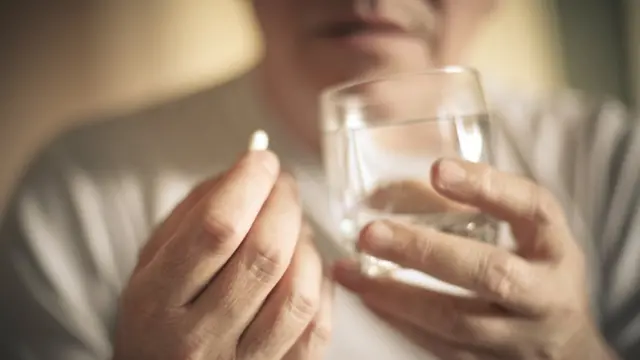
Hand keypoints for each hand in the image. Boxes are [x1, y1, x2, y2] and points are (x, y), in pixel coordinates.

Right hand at [113, 151, 332, 359]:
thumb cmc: (159, 314)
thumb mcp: (153, 260)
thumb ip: (195, 210)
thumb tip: (249, 167)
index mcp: (156, 301)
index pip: (216, 228)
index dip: (249, 183)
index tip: (262, 159)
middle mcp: (197, 338)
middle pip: (263, 255)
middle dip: (283, 203)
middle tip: (283, 185)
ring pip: (296, 293)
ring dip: (305, 245)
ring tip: (294, 227)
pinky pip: (316, 326)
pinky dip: (319, 284)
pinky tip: (304, 266)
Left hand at [333, 158, 616, 359]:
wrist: (564, 346)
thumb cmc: (535, 271)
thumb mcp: (527, 235)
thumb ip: (480, 206)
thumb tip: (394, 186)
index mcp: (555, 248)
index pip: (532, 209)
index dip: (487, 187)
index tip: (438, 169)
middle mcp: (544, 294)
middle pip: (491, 274)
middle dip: (426, 252)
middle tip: (371, 233)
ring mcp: (517, 337)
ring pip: (456, 320)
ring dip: (395, 294)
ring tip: (349, 269)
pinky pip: (438, 346)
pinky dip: (397, 320)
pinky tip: (365, 295)